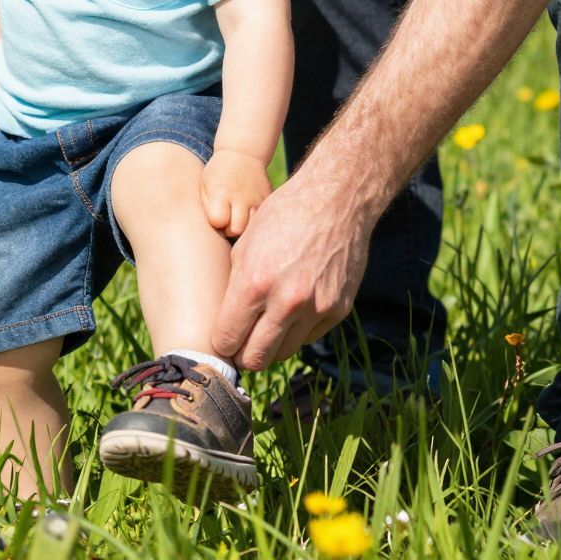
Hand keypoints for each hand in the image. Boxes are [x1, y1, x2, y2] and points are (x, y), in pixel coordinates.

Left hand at [200, 147, 270, 237]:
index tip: (216, 215)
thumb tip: (217, 230)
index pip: (219, 221)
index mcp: (221, 192)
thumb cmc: (218, 174)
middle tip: (228, 220)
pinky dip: (255, 220)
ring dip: (244, 226)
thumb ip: (208, 208)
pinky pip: (263, 218)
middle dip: (230, 229)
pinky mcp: (267, 198)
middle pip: (237, 229)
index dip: (216, 222)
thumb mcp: (205, 185)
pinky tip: (248, 212)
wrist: (242, 153)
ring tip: (238, 217)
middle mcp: (240, 196)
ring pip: (252, 227)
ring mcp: (256, 198)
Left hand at [210, 159, 376, 369]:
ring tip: (267, 326)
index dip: (222, 342)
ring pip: (284, 352)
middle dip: (244, 355)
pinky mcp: (337, 309)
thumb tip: (225, 326)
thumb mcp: (244, 246)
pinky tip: (293, 310)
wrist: (335, 201)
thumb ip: (234, 289)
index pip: (227, 339)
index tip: (223, 339)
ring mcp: (316, 308)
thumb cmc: (282, 217)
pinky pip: (309, 337)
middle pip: (256, 358)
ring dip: (272, 345)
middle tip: (242, 344)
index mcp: (254, 283)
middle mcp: (286, 301)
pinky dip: (298, 331)